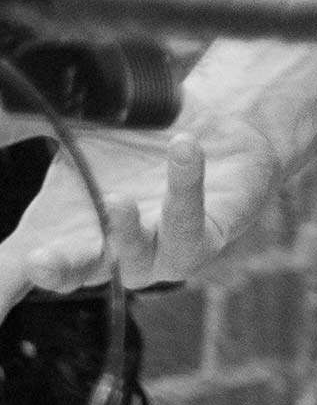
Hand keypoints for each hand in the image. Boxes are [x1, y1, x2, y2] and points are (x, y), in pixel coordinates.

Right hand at [0, 109, 281, 318]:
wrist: (208, 129)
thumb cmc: (133, 141)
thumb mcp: (78, 126)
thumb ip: (32, 121)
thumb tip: (0, 111)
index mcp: (62, 234)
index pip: (18, 272)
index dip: (1, 293)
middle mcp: (104, 255)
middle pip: (73, 273)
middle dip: (57, 270)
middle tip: (39, 259)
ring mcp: (155, 254)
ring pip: (136, 259)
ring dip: (123, 230)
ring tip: (116, 200)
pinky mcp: (204, 239)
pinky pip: (191, 225)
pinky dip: (184, 186)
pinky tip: (182, 148)